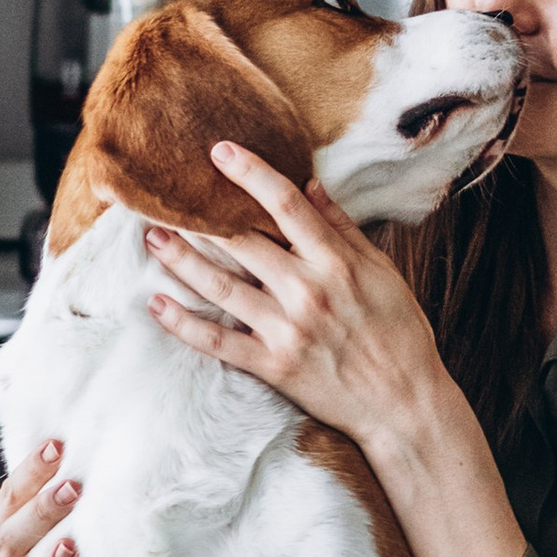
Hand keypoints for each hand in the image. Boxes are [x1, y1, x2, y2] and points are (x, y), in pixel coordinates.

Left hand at [144, 145, 442, 436]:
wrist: (404, 405)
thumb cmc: (400, 334)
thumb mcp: (383, 272)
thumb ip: (343, 229)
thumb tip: (310, 184)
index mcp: (336, 263)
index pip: (286, 205)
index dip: (250, 174)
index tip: (219, 151)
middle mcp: (307, 292)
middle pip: (241, 241)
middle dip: (199, 214)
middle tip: (164, 193)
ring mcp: (286, 331)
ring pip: (220, 287)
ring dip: (180, 260)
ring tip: (152, 237)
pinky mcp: (273, 366)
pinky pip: (218, 342)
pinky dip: (183, 324)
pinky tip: (157, 305)